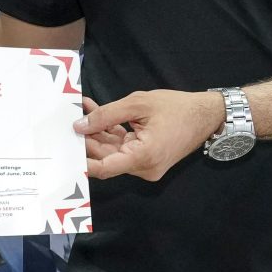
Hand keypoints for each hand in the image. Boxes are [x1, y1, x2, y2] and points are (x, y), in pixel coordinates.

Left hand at [76, 89, 224, 181]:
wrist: (207, 115)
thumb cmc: (176, 108)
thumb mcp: (138, 104)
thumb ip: (107, 115)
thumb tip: (80, 125)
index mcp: (144, 157)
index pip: (105, 168)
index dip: (83, 161)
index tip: (65, 150)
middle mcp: (144, 168)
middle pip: (107, 157)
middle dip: (88, 139)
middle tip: (69, 120)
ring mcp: (146, 165)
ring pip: (114, 151)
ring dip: (98, 132)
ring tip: (82, 110)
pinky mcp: (147, 158)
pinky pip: (124, 147)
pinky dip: (111, 132)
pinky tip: (96, 113)